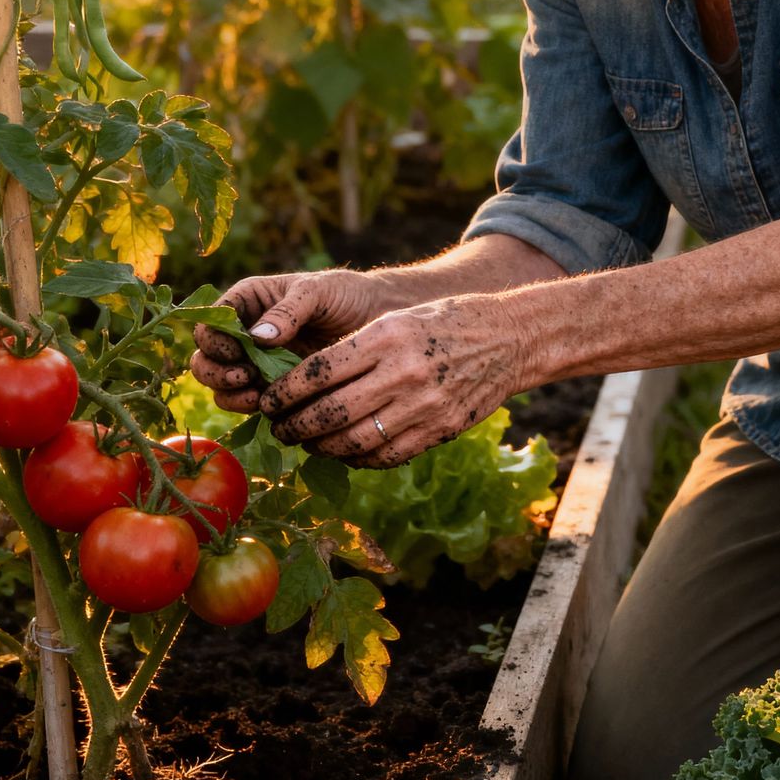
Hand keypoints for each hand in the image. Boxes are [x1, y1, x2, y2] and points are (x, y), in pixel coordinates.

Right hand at [190, 268, 395, 414]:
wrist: (377, 319)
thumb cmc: (345, 294)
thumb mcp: (317, 291)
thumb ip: (288, 310)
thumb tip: (257, 337)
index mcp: (247, 302)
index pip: (211, 323)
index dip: (215, 340)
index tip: (237, 351)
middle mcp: (245, 334)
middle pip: (206, 359)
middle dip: (217, 372)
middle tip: (245, 377)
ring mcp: (256, 363)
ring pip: (221, 386)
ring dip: (231, 395)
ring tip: (257, 396)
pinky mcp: (273, 387)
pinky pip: (248, 403)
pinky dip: (250, 408)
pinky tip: (268, 407)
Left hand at [260, 293, 529, 464]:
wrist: (510, 338)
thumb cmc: (446, 322)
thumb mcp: (397, 319)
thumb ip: (355, 349)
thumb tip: (305, 384)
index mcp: (385, 337)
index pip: (317, 372)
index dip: (284, 392)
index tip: (268, 400)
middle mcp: (402, 372)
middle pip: (329, 413)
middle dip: (294, 425)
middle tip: (279, 427)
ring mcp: (423, 405)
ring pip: (354, 441)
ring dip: (321, 447)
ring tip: (307, 442)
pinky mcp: (440, 430)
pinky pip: (386, 456)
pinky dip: (357, 459)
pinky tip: (344, 452)